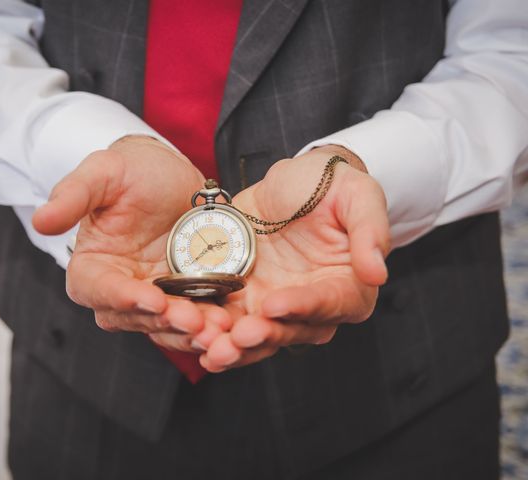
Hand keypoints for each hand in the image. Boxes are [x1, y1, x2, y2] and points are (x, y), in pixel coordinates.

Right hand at [32, 135, 231, 351]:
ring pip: (164, 325)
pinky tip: (229, 323)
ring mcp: (152, 296)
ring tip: (217, 328)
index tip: (151, 298)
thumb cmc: (133, 170)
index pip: (96, 289)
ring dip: (189, 331)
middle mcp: (118, 287)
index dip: (121, 297)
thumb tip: (40, 221)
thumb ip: (73, 194)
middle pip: (132, 317)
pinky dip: (208, 324)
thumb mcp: (104, 171)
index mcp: (92, 264)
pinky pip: (192, 319)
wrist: (174, 175)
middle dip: (163, 321)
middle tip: (194, 320)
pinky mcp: (183, 297)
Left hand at [200, 146, 390, 370]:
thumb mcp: (357, 194)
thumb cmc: (328, 186)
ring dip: (235, 348)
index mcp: (347, 285)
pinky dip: (212, 334)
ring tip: (212, 348)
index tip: (276, 304)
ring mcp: (274, 305)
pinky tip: (195, 340)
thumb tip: (378, 272)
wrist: (289, 184)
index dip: (303, 306)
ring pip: (258, 337)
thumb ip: (370, 231)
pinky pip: (229, 323)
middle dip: (264, 336)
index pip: (329, 303)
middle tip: (238, 336)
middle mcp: (311, 305)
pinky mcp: (244, 299)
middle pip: (291, 330)